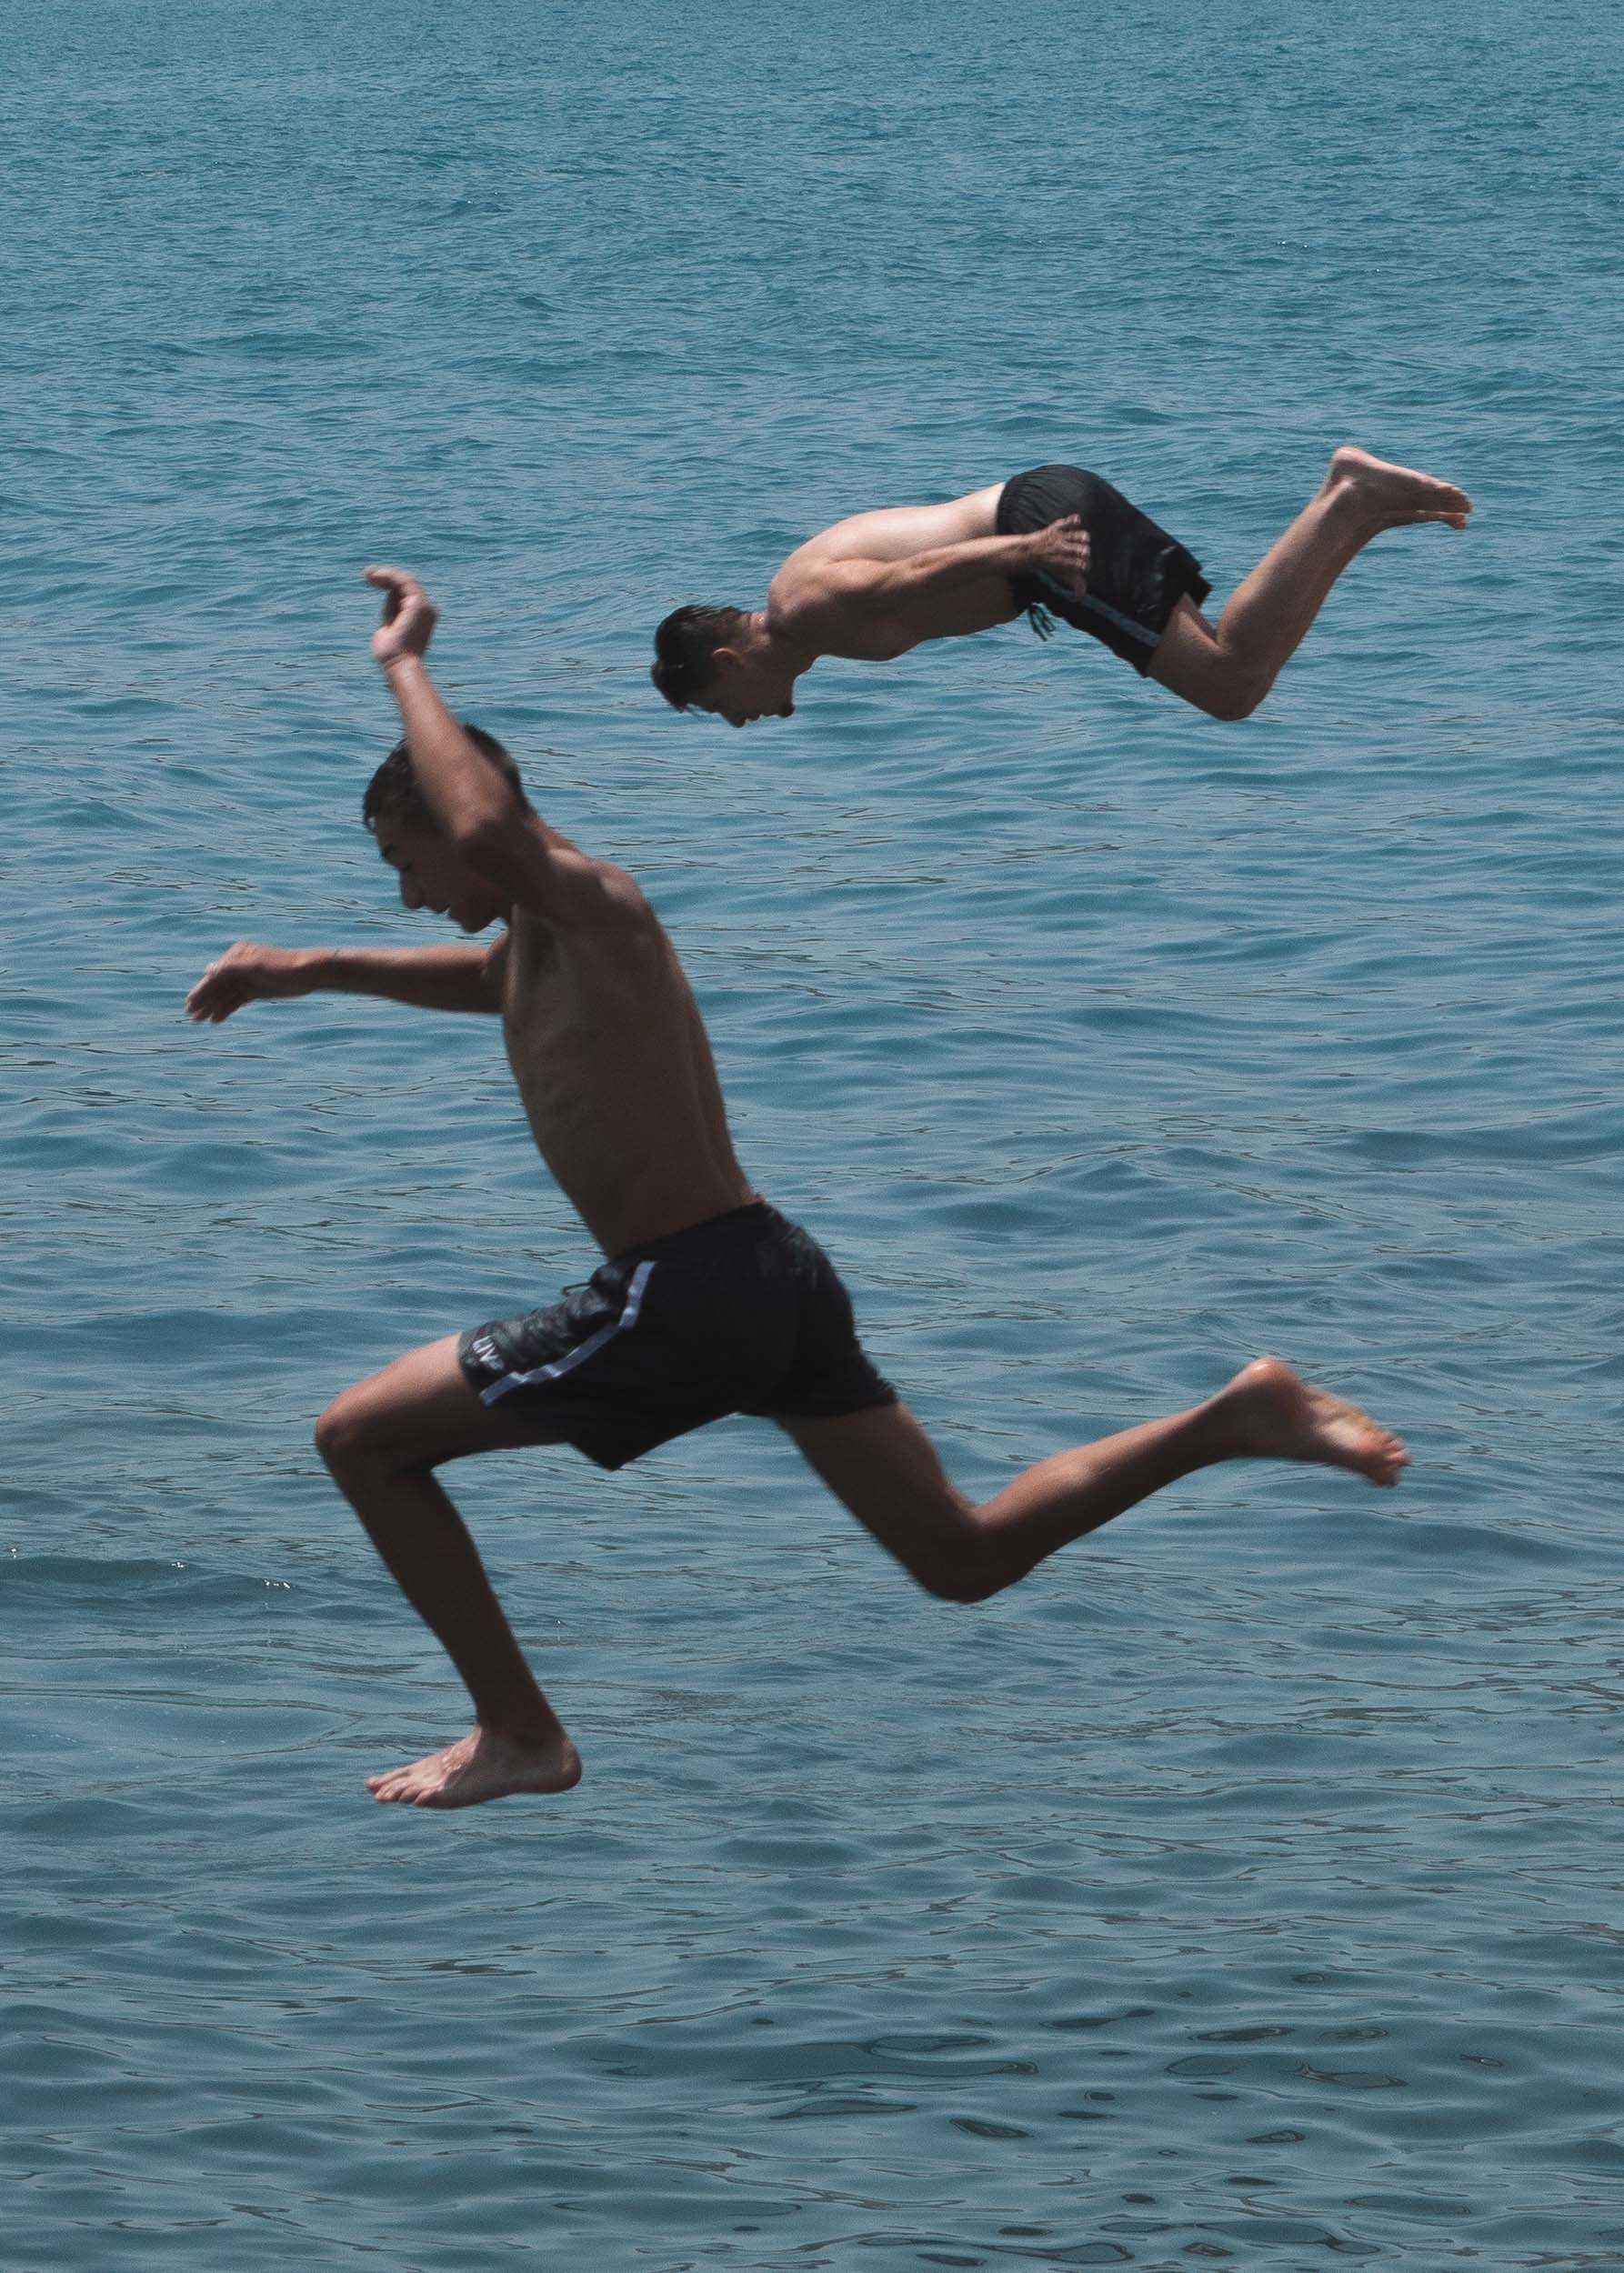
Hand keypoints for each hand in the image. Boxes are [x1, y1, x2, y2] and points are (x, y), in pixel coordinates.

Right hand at [185, 942, 315, 1022]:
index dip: (201, 990)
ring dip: (213, 1007)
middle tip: (191, 1017)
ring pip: (225, 995)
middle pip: (217, 986)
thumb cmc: (280, 965)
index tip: (190, 1004)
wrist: (307, 973)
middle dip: (204, 1001)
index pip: (214, 975)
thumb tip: (207, 971)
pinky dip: (227, 1009)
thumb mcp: (254, 966)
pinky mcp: (256, 990)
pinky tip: (217, 1019)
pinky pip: (237, 1000)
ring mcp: (247, 979)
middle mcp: (239, 966)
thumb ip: (230, 968)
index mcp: (236, 955)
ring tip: (201, 1021)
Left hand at [365, 565, 437, 668]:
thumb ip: (390, 617)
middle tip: (367, 574)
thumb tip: (388, 608)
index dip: (389, 585)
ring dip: (386, 574)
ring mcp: (424, 607)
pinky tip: (375, 576)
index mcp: (421, 617)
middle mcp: (426, 610)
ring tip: (368, 574)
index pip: (406, 594)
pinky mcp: (419, 604)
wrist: (400, 666)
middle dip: (387, 577)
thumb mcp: (389, 630)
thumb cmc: (392, 656)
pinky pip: (404, 582)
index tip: (372, 581)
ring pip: (406, 581)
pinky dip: (389, 576)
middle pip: (407, 585)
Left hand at [1024, 513, 1089, 598]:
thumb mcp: (1061, 575)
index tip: (1085, 566)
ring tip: (1085, 539)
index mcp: (1062, 562)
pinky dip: (1072, 520)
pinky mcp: (1057, 527)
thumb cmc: (1050, 564)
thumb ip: (1074, 585)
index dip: (1082, 565)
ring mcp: (1059, 538)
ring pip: (1073, 536)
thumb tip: (1079, 598)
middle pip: (1075, 550)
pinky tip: (1078, 520)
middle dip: (1082, 552)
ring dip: (1081, 537)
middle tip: (1085, 552)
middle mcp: (1061, 550)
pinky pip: (1065, 522)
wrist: (1031, 551)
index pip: (1075, 564)